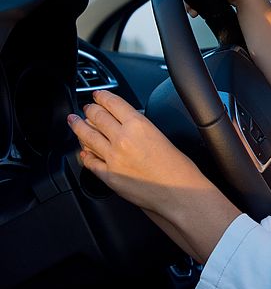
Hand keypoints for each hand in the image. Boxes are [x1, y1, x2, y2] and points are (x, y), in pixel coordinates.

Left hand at [67, 90, 208, 215]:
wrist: (178, 193)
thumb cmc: (178, 168)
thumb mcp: (162, 137)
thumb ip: (141, 129)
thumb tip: (126, 125)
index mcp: (139, 125)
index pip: (114, 104)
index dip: (102, 96)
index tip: (97, 95)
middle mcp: (122, 139)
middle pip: (97, 117)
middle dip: (89, 110)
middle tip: (86, 107)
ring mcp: (112, 158)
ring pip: (87, 137)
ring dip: (78, 127)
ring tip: (74, 121)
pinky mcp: (108, 175)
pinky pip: (90, 161)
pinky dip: (85, 154)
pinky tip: (83, 151)